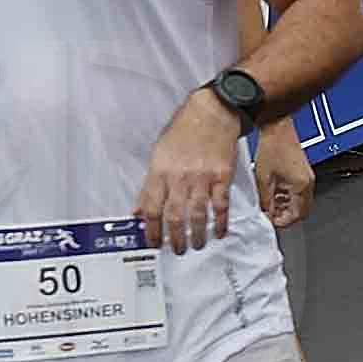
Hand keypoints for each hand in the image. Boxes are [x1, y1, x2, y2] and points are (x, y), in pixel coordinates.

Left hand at [137, 100, 239, 252]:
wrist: (213, 112)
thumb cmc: (184, 131)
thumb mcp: (159, 153)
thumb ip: (150, 183)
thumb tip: (140, 208)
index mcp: (160, 171)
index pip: (151, 207)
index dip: (151, 229)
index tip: (152, 242)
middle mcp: (180, 177)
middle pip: (174, 215)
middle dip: (174, 237)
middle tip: (176, 249)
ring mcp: (202, 177)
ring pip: (197, 214)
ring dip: (196, 233)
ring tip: (196, 245)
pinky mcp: (222, 176)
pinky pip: (221, 204)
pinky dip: (221, 221)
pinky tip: (219, 232)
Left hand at [256, 125, 314, 228]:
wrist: (277, 128)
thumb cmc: (273, 146)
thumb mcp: (263, 179)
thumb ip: (265, 200)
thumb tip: (265, 214)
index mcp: (302, 186)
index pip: (297, 215)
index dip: (282, 222)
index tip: (271, 222)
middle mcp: (308, 183)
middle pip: (301, 210)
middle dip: (286, 215)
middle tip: (271, 215)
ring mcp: (306, 177)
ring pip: (299, 202)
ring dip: (285, 206)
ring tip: (269, 203)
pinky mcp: (302, 173)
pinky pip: (297, 192)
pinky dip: (286, 196)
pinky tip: (274, 193)